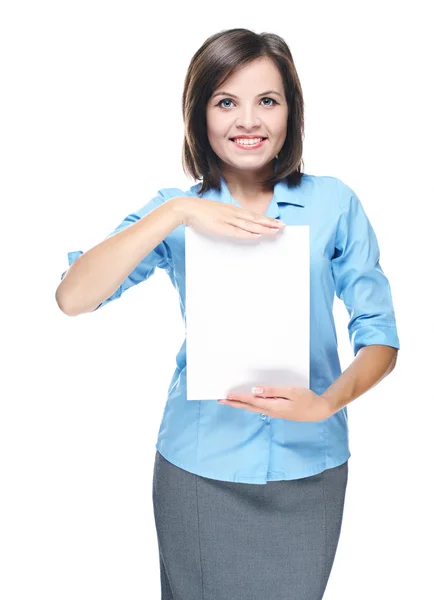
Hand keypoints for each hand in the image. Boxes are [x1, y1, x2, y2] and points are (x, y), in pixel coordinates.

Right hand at [172, 196, 285, 238]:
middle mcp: (233, 213)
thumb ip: (228, 219)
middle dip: (270, 223)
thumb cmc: (201, 212)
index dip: (266, 219)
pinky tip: (256, 236)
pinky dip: (247, 233)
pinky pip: (236, 231)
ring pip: (249, 224)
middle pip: (255, 219)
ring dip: (263, 228)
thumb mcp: (218, 213)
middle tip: (283, 226)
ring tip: (275, 231)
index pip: (253, 215)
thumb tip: (237, 226)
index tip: (278, 222)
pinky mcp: (220, 226)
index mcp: (233, 210)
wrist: (187, 208)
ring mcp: (227, 219)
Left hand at [218, 386, 334, 421]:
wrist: (318, 411)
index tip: (226, 395)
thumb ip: (272, 391)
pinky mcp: (277, 411)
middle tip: (220, 400)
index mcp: (273, 406)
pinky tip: (247, 402)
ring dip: (241, 404)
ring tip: (230, 400)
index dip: (238, 398)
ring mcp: (274, 413)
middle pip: (248, 407)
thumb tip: (255, 391)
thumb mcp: (291, 391)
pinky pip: (259, 408)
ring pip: (253, 408)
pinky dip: (250, 405)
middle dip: (234, 403)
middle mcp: (271, 411)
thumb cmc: (307, 399)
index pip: (251, 401)